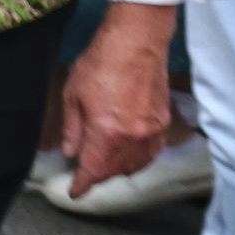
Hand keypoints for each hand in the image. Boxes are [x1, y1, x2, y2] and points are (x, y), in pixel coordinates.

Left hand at [65, 3, 178, 193]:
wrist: (137, 42)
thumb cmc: (101, 63)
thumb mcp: (73, 95)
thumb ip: (73, 129)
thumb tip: (71, 153)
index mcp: (106, 133)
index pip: (93, 170)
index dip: (83, 185)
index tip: (75, 192)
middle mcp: (132, 138)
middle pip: (114, 170)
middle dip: (98, 176)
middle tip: (85, 174)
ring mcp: (151, 131)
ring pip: (135, 164)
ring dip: (119, 169)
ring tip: (104, 165)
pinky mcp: (163, 122)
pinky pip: (152, 151)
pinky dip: (140, 159)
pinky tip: (130, 155)